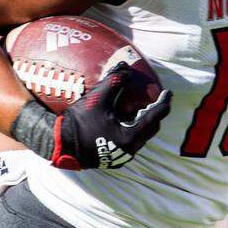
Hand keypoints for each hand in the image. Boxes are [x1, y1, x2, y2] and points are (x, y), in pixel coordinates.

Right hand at [51, 62, 172, 170]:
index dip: (164, 103)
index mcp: (130, 136)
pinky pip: (131, 142)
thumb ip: (114, 81)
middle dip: (156, 113)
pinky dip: (133, 130)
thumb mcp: (97, 98)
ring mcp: (122, 156)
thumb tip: (125, 68)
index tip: (168, 93)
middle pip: (151, 128)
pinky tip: (125, 120)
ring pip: (142, 137)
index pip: (155, 116)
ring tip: (141, 108)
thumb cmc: (78, 123)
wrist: (59, 145)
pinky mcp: (113, 159)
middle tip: (156, 99)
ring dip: (144, 122)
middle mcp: (130, 149)